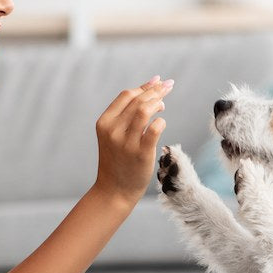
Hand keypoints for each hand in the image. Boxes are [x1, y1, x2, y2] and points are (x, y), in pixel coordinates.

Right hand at [92, 76, 173, 207]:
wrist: (114, 190)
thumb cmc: (118, 161)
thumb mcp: (113, 135)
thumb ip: (126, 115)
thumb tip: (149, 89)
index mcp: (104, 123)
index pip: (126, 95)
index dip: (144, 86)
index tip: (158, 81)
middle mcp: (113, 130)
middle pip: (138, 100)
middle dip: (156, 90)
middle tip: (168, 86)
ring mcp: (126, 142)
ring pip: (145, 110)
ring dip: (158, 103)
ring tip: (163, 105)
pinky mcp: (141, 153)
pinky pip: (155, 128)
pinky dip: (161, 121)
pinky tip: (162, 123)